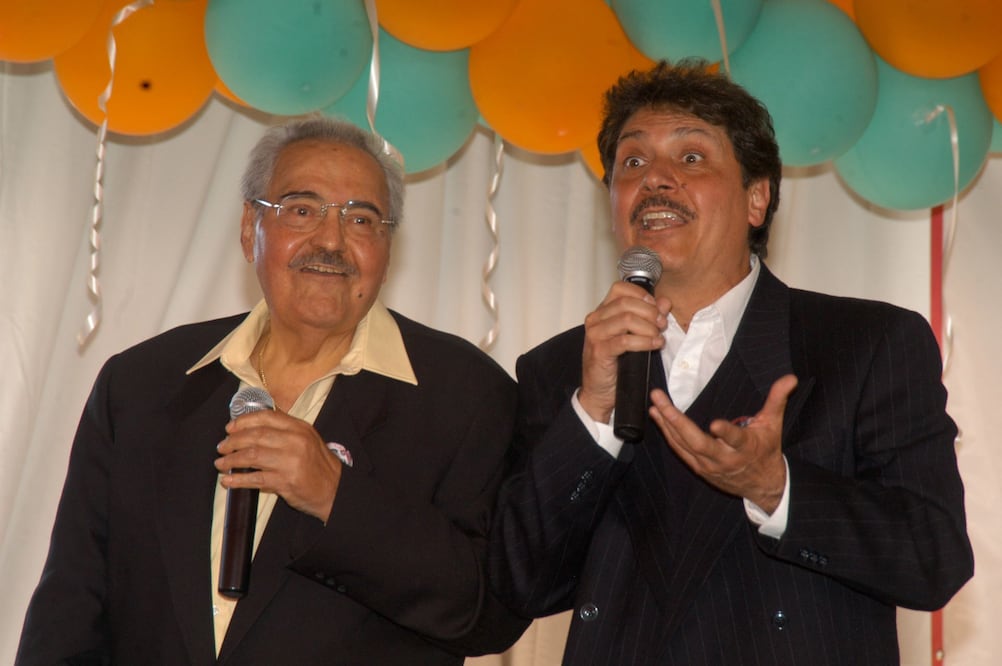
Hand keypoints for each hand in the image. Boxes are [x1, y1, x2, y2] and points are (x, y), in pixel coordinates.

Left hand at [215, 409, 341, 522]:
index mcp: (299, 428)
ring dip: (231, 460)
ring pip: (252, 456)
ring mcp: (290, 461)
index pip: (267, 417)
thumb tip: (254, 424)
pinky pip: (255, 478)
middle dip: (233, 441)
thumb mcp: (307, 438)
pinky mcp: (285, 481)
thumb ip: (285, 429)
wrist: (335, 489)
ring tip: (221, 463)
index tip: (230, 427)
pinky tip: (228, 481)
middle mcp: (295, 441)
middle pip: (256, 436)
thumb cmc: (318, 465)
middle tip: (222, 447)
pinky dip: (238, 480)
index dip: (244, 421)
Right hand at [579, 281, 669, 422]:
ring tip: (658, 337)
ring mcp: (595, 335)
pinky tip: (654, 345)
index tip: (656, 307)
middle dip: (650, 312)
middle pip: (626, 302)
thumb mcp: (634, 336)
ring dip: (648, 327)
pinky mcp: (599, 351)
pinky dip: (644, 341)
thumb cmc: (614, 365)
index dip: (642, 295)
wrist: (600, 392)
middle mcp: (595, 320)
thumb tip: (664, 302)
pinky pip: (625, 340)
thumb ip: (648, 316)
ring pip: (626, 319)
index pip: (620, 288)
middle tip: (662, 324)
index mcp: (602, 312)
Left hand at [648, 374, 797, 513]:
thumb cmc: (766, 451)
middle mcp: (724, 458)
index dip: (726, 433)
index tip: (714, 424)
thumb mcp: (773, 425)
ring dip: (666, 425)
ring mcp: (708, 465)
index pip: (735, 439)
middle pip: (697, 442)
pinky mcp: (699, 468)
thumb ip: (777, 400)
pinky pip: (680, 450)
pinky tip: (658, 417)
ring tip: (654, 404)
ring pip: (683, 445)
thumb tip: (791, 378)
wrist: (762, 485)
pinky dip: (668, 434)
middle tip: (660, 400)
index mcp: (745, 447)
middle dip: (676, 420)